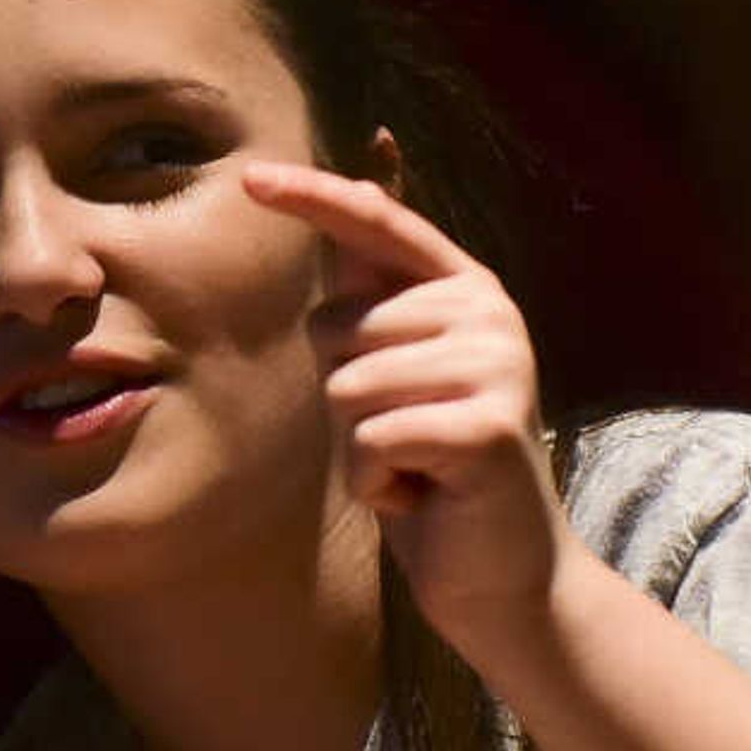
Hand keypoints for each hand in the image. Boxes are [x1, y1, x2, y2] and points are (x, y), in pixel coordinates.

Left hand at [244, 157, 575, 656]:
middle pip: (337, 329)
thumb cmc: (428, 471)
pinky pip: (370, 440)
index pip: (377, 224)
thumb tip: (352, 204)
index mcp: (463, 288)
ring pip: (347, 387)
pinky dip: (375, 484)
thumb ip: (371, 303)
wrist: (502, 573)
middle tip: (404, 437)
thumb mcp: (391, 376)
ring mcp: (495, 364)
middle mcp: (487, 311)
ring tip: (414, 467)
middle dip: (345, 399)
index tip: (249, 177)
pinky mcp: (488, 425)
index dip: (312, 197)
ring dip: (359, 449)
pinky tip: (422, 494)